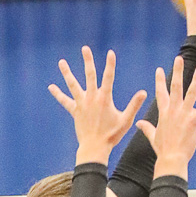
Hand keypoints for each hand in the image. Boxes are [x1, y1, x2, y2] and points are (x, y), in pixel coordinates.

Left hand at [49, 46, 147, 165]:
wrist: (95, 148)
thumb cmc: (112, 135)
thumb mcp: (126, 120)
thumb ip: (134, 105)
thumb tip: (144, 92)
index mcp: (105, 99)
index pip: (109, 77)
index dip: (110, 64)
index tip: (111, 52)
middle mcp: (92, 98)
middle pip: (90, 75)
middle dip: (88, 61)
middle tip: (85, 48)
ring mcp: (82, 104)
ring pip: (73, 85)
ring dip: (67, 73)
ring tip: (61, 62)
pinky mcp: (75, 111)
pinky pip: (65, 101)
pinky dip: (58, 94)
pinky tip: (51, 87)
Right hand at [136, 56, 195, 178]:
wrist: (171, 159)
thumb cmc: (163, 150)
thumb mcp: (153, 136)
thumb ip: (146, 128)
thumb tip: (138, 123)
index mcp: (164, 113)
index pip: (161, 93)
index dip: (159, 81)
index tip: (158, 70)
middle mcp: (173, 110)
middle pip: (175, 87)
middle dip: (177, 72)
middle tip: (179, 58)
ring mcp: (184, 114)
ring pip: (191, 93)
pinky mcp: (194, 120)